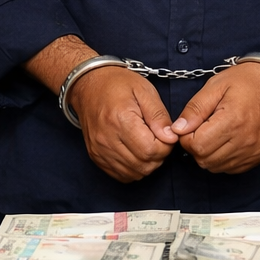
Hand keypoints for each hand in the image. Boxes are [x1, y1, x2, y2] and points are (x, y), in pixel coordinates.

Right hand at [68, 67, 177, 182]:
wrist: (89, 85)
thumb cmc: (117, 84)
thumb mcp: (144, 90)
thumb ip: (158, 115)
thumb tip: (170, 137)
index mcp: (121, 119)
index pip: (151, 150)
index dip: (165, 146)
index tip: (166, 134)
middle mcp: (107, 138)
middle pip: (143, 165)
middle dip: (158, 156)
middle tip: (158, 139)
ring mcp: (99, 150)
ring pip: (134, 173)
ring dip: (147, 163)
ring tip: (147, 143)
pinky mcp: (96, 156)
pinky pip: (121, 175)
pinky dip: (133, 168)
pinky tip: (135, 152)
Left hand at [171, 63, 259, 174]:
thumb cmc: (247, 81)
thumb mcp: (216, 86)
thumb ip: (195, 109)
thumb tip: (177, 130)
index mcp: (233, 120)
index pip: (197, 146)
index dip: (187, 136)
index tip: (191, 124)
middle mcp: (245, 140)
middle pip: (205, 159)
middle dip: (195, 146)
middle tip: (201, 127)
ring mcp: (253, 151)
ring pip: (216, 167)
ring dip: (208, 154)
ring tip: (214, 132)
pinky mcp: (259, 156)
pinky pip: (231, 168)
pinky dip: (222, 159)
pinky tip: (225, 141)